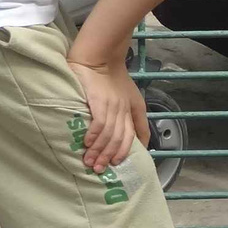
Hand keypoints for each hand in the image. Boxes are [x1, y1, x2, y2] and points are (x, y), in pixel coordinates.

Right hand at [66, 52, 149, 172]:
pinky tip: (87, 144)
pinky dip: (94, 135)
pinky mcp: (99, 101)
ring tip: (89, 162)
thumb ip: (134, 117)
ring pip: (109, 134)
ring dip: (99, 150)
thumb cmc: (113, 77)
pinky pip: (99, 123)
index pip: (132, 136)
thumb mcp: (131, 97)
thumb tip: (140, 139)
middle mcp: (123, 110)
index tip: (116, 164)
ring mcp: (112, 106)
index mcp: (131, 110)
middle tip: (99, 170)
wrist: (100, 57)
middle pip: (120, 139)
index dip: (125, 151)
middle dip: (110, 156)